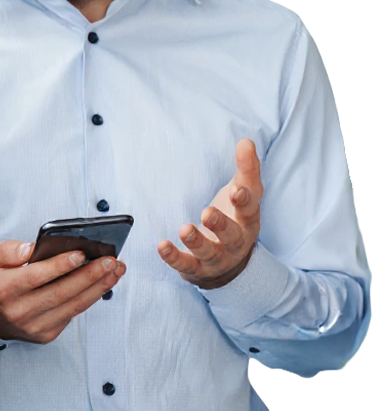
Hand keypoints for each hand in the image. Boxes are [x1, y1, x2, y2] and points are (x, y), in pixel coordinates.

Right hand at [0, 239, 125, 343]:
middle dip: (90, 275)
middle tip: (110, 261)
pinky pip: (73, 314)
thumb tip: (33, 249)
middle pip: (61, 292)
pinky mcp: (46, 334)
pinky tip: (104, 283)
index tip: (81, 254)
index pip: (36, 277)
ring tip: (116, 270)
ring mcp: (34, 326)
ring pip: (73, 306)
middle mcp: (19, 311)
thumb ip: (8, 250)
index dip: (60, 266)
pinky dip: (91, 297)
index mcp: (4, 289)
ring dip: (99, 287)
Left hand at [158, 138, 262, 288]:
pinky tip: (162, 246)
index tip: (238, 190)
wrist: (229, 262)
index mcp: (248, 221)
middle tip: (208, 212)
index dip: (245, 200)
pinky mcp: (196, 269)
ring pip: (209, 253)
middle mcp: (235, 242)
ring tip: (184, 229)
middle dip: (221, 225)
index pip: (250, 210)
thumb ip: (246, 169)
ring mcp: (216, 258)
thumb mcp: (244, 193)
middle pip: (232, 236)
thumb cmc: (235, 219)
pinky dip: (173, 257)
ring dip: (196, 242)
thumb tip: (246, 141)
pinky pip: (185, 266)